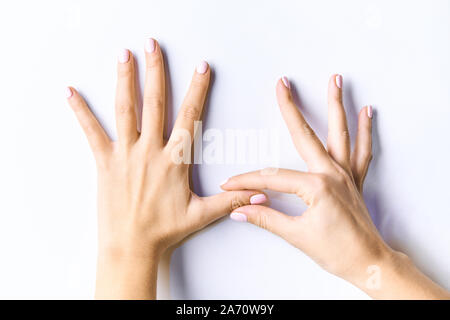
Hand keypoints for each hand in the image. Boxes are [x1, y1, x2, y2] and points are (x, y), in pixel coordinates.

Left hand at [67, 38, 265, 298]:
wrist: (131, 245)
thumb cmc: (165, 230)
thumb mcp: (202, 214)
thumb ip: (232, 200)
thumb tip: (260, 192)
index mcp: (174, 159)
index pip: (189, 116)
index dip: (196, 90)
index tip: (200, 69)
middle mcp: (149, 150)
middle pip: (154, 103)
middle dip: (156, 71)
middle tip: (153, 46)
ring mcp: (125, 154)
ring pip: (125, 110)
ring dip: (125, 80)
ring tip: (124, 55)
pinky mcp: (105, 162)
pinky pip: (91, 132)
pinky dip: (81, 111)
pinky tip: (71, 93)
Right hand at [222, 75, 449, 298]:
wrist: (369, 263)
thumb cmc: (338, 252)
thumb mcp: (297, 236)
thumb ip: (266, 218)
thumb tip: (240, 209)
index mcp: (317, 187)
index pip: (272, 177)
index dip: (247, 181)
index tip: (230, 184)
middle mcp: (333, 174)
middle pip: (305, 135)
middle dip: (290, 108)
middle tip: (283, 85)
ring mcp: (346, 174)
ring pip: (340, 132)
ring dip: (336, 104)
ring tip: (335, 80)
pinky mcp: (354, 179)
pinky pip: (362, 150)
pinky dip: (364, 130)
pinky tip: (366, 112)